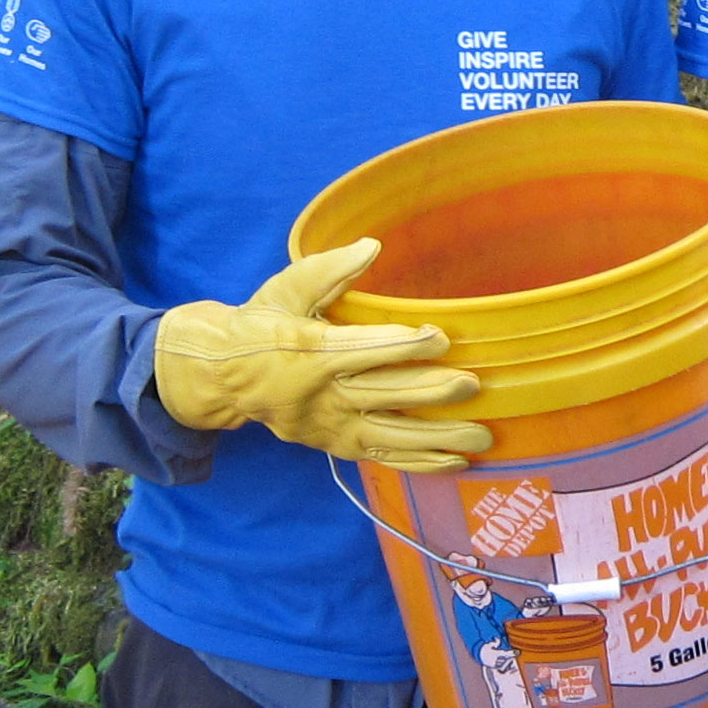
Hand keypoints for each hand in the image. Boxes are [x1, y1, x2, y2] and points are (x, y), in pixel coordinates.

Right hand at [153, 228, 494, 469]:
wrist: (225, 378)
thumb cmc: (261, 324)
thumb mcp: (284, 288)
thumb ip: (328, 270)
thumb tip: (371, 246)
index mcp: (309, 352)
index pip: (361, 350)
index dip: (402, 346)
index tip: (440, 337)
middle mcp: (322, 395)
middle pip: (383, 395)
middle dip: (430, 391)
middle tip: (472, 385)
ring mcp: (330, 426)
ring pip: (390, 435)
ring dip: (437, 436)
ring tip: (482, 433)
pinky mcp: (336, 445)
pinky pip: (383, 457)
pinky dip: (420, 461)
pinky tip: (456, 459)